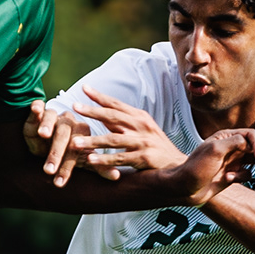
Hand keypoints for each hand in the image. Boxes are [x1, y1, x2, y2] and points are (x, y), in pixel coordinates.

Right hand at [24, 100, 112, 186]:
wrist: (46, 139)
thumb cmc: (66, 150)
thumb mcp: (80, 159)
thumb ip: (96, 166)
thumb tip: (117, 176)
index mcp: (81, 134)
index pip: (76, 150)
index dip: (67, 166)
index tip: (60, 182)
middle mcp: (68, 124)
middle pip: (64, 136)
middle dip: (56, 154)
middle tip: (49, 170)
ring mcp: (54, 116)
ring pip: (51, 119)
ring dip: (47, 126)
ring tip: (43, 135)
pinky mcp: (40, 110)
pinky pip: (39, 107)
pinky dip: (37, 108)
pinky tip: (36, 110)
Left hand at [69, 89, 183, 173]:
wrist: (180, 166)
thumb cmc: (156, 148)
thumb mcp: (142, 130)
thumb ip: (122, 123)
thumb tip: (100, 113)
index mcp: (140, 117)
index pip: (117, 104)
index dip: (100, 96)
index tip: (84, 87)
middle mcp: (142, 126)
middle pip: (113, 116)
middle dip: (93, 111)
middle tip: (74, 106)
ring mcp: (143, 142)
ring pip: (113, 139)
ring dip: (93, 141)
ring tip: (75, 143)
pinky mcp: (145, 158)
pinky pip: (121, 159)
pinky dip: (105, 160)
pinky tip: (91, 161)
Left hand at [170, 128, 254, 206]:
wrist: (184, 188)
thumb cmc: (196, 168)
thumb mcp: (215, 150)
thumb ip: (235, 142)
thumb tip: (250, 142)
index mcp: (226, 137)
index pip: (251, 135)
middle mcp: (230, 147)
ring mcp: (232, 161)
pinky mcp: (232, 174)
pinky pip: (246, 173)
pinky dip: (242, 177)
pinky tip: (228, 179)